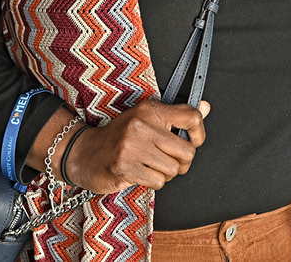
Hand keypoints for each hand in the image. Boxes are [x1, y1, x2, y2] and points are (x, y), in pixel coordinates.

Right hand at [60, 99, 208, 193]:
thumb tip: (205, 107)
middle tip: (169, 161)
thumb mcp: (146, 120)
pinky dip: (153, 182)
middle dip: (182, 163)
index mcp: (150, 110)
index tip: (194, 142)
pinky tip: (141, 173)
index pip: (191, 117)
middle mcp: (142, 124)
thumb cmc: (119, 137)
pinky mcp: (124, 166)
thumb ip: (176, 116)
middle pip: (187, 152)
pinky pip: (158, 182)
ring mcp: (132, 145)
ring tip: (150, 166)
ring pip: (173, 170)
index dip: (200, 134)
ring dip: (165, 174)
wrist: (85, 153)